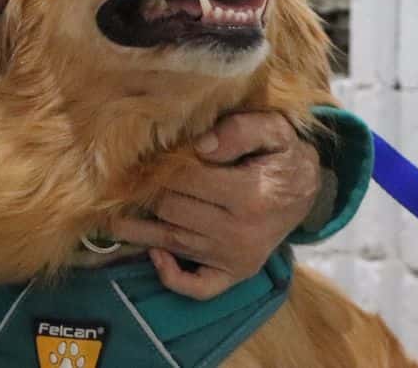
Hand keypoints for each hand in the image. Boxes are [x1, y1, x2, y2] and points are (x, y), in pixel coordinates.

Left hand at [111, 111, 323, 299]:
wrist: (309, 190)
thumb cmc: (284, 154)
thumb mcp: (275, 130)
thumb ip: (240, 130)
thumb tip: (200, 145)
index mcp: (251, 195)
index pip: (188, 180)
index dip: (159, 165)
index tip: (137, 154)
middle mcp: (241, 232)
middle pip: (174, 210)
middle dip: (144, 192)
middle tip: (118, 178)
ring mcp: (236, 257)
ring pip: (175, 242)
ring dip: (138, 231)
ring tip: (108, 216)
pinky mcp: (234, 273)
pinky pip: (198, 287)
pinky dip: (172, 276)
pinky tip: (153, 254)